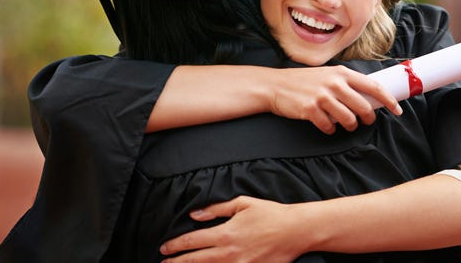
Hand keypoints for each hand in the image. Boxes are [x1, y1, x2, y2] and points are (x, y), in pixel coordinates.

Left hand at [160, 196, 302, 262]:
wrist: (296, 231)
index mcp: (226, 233)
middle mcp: (230, 253)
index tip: (164, 248)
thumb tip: (195, 215)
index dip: (175, 246)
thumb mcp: (242, 204)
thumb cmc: (270, 214)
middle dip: (177, 262)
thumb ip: (216, 210)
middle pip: (196, 260)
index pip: (193, 241)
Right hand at [269, 65, 399, 133]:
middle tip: (365, 122)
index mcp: (341, 73)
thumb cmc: (303, 82)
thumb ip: (345, 83)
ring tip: (346, 125)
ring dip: (350, 126)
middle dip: (367, 118)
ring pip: (349, 119)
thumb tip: (367, 97)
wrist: (275, 86)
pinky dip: (330, 129)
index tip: (397, 110)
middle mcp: (334, 83)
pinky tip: (327, 125)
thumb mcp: (327, 75)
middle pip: (363, 107)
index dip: (388, 100)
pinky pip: (329, 127)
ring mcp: (322, 96)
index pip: (373, 86)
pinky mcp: (310, 109)